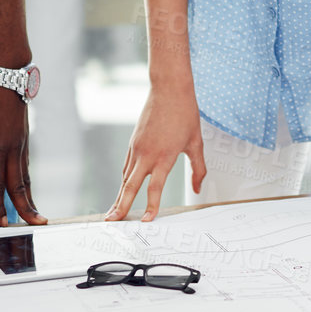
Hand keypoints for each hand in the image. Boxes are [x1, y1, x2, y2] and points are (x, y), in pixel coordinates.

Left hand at [0, 80, 43, 225]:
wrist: (7, 76)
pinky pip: (26, 166)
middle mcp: (13, 149)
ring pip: (26, 177)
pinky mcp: (25, 139)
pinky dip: (27, 181)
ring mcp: (22, 144)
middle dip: (25, 208)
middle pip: (20, 186)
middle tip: (34, 224)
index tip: (0, 221)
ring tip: (34, 213)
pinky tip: (26, 187)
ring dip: (29, 197)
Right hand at [104, 86, 205, 221]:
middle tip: (112, 222)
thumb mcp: (196, 143)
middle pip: (130, 186)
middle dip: (121, 206)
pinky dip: (125, 180)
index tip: (146, 221)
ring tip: (114, 211)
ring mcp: (137, 148)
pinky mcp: (133, 142)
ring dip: (120, 195)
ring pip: (126, 177)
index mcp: (164, 156)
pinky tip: (124, 189)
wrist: (169, 89)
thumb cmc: (185, 114)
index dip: (150, 206)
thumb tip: (197, 188)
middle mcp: (147, 154)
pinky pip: (127, 166)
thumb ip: (198, 169)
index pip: (155, 188)